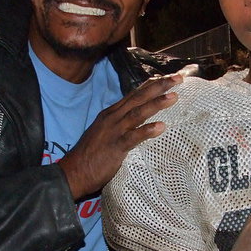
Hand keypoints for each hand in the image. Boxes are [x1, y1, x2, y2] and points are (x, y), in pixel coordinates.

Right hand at [58, 73, 181, 199]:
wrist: (73, 172)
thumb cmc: (91, 155)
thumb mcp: (106, 133)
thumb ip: (121, 124)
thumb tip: (138, 121)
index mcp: (111, 113)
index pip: (134, 94)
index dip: (151, 85)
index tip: (168, 77)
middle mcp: (113, 118)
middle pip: (138, 98)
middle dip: (159, 87)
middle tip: (178, 78)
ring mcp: (114, 131)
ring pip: (138, 113)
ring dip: (156, 104)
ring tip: (174, 97)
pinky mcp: (115, 147)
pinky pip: (133, 137)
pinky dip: (147, 130)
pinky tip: (161, 126)